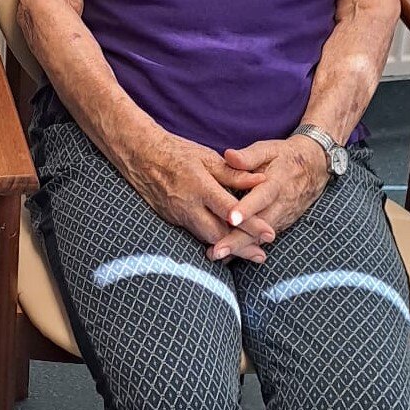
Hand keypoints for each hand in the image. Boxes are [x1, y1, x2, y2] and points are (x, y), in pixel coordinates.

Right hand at [118, 127, 275, 262]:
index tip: (270, 234)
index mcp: (200, 186)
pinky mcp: (171, 220)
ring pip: (206, 238)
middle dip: (241, 247)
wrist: (140, 156)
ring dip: (228, 247)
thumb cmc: (176, 152)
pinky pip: (195, 233)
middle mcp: (188, 205)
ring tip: (250, 254)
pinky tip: (225, 245)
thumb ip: (234, 173)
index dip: (251, 225)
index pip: (230, 210)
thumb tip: (261, 180)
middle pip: (218, 234)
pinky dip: (212, 240)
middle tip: (262, 257)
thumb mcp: (207, 157)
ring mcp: (178, 215)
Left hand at [206, 136, 330, 259]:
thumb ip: (249, 156)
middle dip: (237, 240)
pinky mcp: (281, 224)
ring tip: (216, 256)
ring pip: (260, 237)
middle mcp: (280, 204)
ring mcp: (282, 217)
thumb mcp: (268, 149)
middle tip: (216, 251)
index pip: (261, 198)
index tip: (231, 218)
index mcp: (275, 183)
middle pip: (259, 226)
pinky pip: (263, 238)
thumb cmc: (284, 156)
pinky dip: (247, 247)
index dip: (247, 209)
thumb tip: (229, 156)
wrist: (314, 166)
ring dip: (240, 248)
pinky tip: (228, 255)